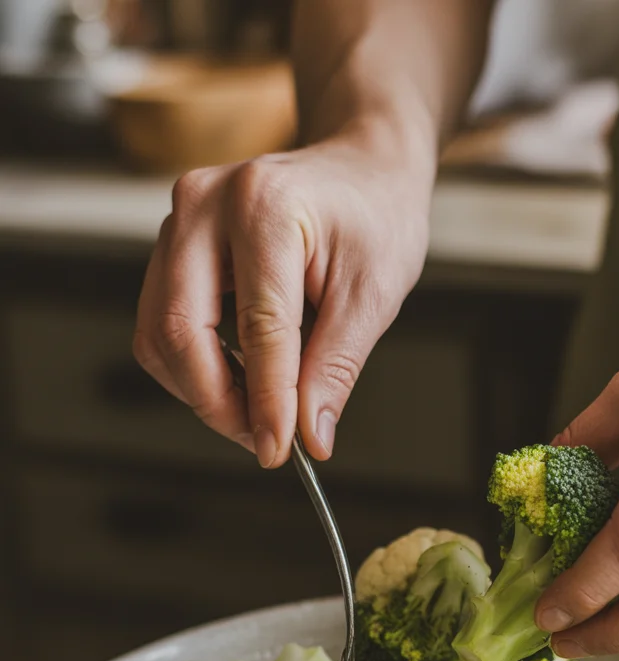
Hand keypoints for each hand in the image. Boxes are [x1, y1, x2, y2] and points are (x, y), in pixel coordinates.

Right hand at [133, 127, 432, 466]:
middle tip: (265, 440)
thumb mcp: (374, 295)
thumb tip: (310, 437)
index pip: (258, 327)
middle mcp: (206, 204)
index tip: (281, 450)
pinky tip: (241, 377)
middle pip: (181, 330)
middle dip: (218, 402)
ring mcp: (180, 219)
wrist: (360, 169)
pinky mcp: (173, 242)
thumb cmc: (374, 218)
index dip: (267, 400)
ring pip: (159, 332)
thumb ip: (335, 369)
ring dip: (201, 389)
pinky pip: (163, 321)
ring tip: (259, 412)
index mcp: (265, 207)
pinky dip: (195, 365)